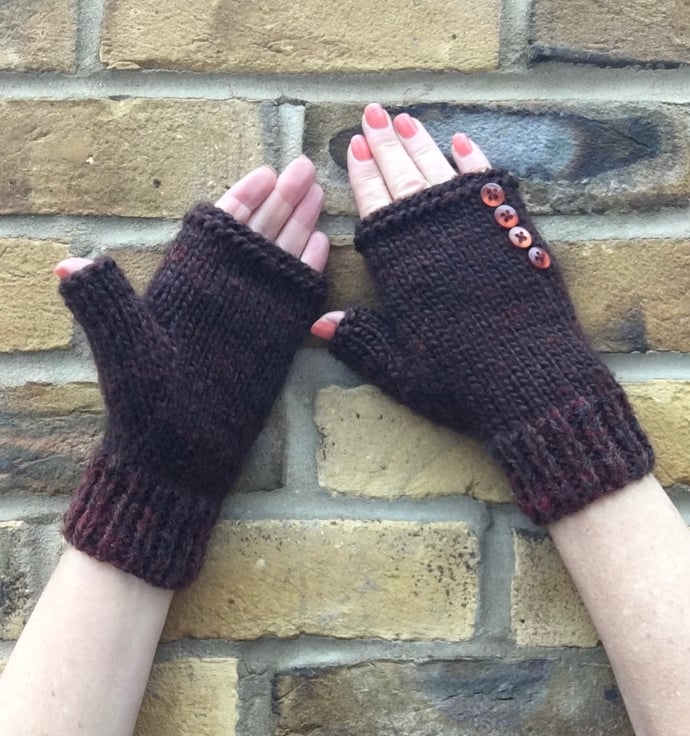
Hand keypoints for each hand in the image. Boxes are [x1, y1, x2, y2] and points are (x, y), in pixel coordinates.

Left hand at [55, 157, 328, 587]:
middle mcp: (222, 295)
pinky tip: (324, 245)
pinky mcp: (271, 340)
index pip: (217, 228)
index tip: (265, 171)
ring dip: (300, 225)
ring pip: (278, 259)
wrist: (176, 458)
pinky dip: (310, 270)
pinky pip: (295, 297)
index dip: (242, 198)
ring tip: (318, 195)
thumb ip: (105, 302)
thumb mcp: (123, 349)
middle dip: (281, 200)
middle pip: (255, 234)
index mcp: (187, 286)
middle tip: (306, 168)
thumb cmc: (146, 407)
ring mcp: (249, 316)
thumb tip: (70, 263)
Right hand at [316, 106, 651, 523]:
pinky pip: (488, 184)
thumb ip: (359, 340)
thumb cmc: (461, 382)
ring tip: (404, 119)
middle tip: (371, 115)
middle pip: (404, 179)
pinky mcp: (513, 228)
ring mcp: (477, 227)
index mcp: (401, 267)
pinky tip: (461, 142)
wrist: (531, 382)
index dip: (363, 177)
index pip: (375, 209)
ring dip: (421, 144)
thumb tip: (315, 323)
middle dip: (385, 145)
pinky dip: (475, 161)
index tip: (354, 148)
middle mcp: (435, 237)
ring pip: (441, 172)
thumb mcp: (400, 369)